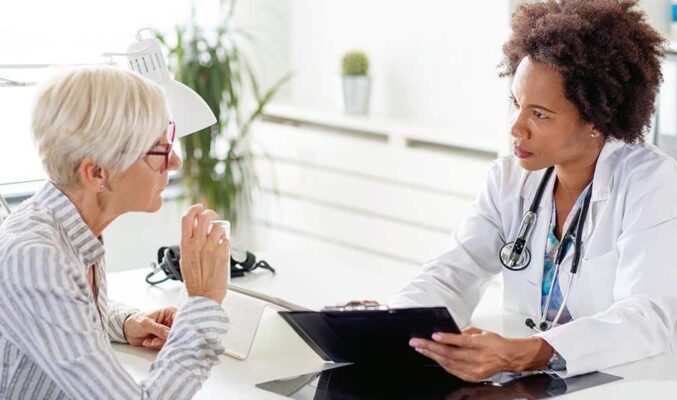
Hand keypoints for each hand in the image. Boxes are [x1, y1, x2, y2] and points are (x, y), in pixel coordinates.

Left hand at [123, 307, 176, 350]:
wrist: (127, 331)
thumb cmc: (136, 322)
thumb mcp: (146, 324)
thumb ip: (159, 329)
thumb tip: (170, 334)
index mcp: (170, 312)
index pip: (180, 319)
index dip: (179, 328)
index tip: (171, 335)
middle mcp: (171, 322)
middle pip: (176, 332)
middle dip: (165, 338)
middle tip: (154, 340)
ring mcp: (168, 331)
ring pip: (171, 340)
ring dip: (159, 343)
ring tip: (149, 341)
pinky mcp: (164, 339)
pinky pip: (165, 345)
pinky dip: (156, 346)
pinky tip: (148, 342)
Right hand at [179, 204, 229, 303]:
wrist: (204, 296)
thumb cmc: (195, 282)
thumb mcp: (186, 260)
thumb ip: (190, 246)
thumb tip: (196, 235)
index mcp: (185, 245)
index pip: (186, 219)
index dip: (194, 209)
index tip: (199, 207)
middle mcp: (197, 245)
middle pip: (203, 218)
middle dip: (210, 213)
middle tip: (213, 217)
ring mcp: (210, 249)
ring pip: (218, 227)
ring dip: (220, 230)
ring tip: (219, 238)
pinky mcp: (222, 254)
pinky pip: (226, 240)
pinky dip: (226, 242)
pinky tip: (223, 249)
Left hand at [409, 327, 553, 381]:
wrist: (509, 357)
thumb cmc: (495, 342)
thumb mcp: (481, 332)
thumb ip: (464, 332)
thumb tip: (446, 332)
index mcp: (482, 344)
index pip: (462, 341)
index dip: (447, 338)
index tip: (433, 335)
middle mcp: (478, 358)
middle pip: (451, 354)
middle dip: (431, 347)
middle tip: (417, 342)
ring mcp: (475, 370)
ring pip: (449, 363)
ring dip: (432, 355)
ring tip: (420, 349)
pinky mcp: (473, 377)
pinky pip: (453, 371)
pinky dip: (441, 363)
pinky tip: (433, 357)